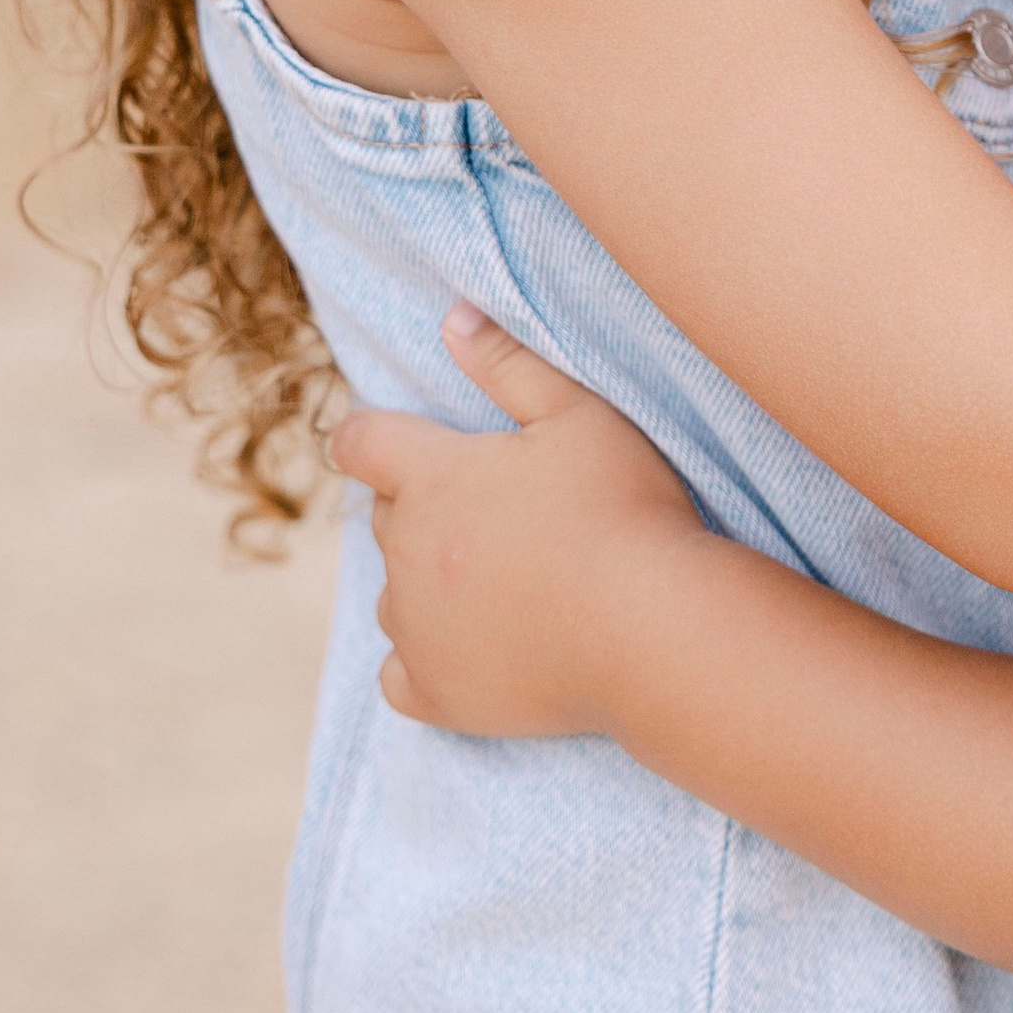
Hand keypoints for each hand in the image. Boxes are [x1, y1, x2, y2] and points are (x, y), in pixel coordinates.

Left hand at [328, 308, 705, 733]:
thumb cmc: (623, 509)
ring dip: (427, 582)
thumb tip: (453, 319)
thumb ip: (509, 364)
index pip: (360, 443)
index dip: (372, 437)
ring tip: (500, 581)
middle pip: (386, 518)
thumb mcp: (579, 415)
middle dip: (423, 509)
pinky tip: (470, 648)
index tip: (398, 444)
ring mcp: (417, 628)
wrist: (652, 629)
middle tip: (496, 513)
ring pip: (394, 594)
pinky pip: (400, 675)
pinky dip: (424, 660)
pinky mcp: (437, 692)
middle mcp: (406, 552)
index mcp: (431, 477)